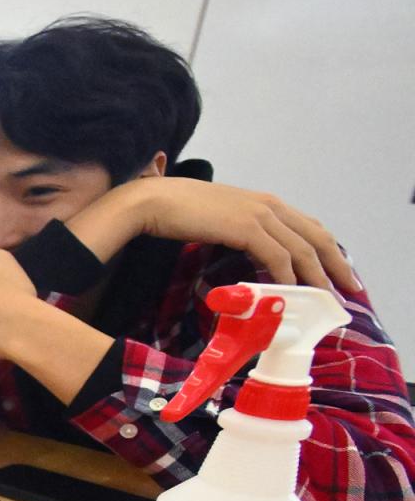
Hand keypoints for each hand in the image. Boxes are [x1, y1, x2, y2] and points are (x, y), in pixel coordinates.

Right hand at [68, 177, 358, 292]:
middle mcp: (269, 205)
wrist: (151, 202)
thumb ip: (237, 231)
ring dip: (317, 277)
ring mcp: (260, 214)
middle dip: (336, 265)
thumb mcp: (217, 219)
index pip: (308, 226)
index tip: (337, 271)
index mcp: (264, 201)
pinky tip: (291, 293)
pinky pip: (278, 257)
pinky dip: (288, 277)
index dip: (327, 249)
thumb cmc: (175, 212)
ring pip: (302, 249)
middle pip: (317, 236)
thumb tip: (245, 255)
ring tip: (325, 299)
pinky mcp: (247, 227)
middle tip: (348, 290)